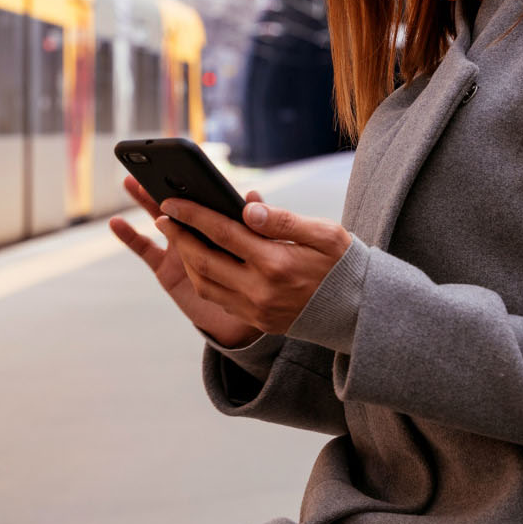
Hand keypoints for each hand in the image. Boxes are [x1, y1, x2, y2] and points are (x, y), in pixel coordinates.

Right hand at [110, 176, 262, 347]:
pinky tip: (116, 223)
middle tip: (149, 165)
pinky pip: (146, 251)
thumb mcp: (276, 249)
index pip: (208, 198)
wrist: (255, 315)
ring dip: (145, 201)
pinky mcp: (167, 270)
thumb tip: (252, 197)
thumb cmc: (268, 278)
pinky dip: (130, 236)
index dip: (196, 182)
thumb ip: (268, 222)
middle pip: (181, 205)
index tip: (185, 165)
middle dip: (164, 185)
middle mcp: (201, 234)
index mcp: (226, 224)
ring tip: (130, 182)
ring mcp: (182, 251)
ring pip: (161, 220)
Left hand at [154, 196, 351, 336]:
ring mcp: (257, 310)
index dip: (193, 216)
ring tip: (179, 237)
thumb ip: (283, 221)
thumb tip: (248, 207)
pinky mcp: (258, 321)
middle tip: (162, 216)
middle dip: (179, 237)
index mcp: (277, 263)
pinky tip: (202, 261)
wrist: (360, 311)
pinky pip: (219, 300)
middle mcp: (261, 290)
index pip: (223, 233)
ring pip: (206, 284)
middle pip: (205, 261)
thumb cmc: (343, 264)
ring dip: (187, 260)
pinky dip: (204, 278)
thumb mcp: (324, 234)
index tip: (172, 201)